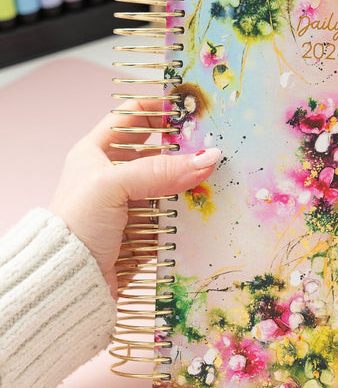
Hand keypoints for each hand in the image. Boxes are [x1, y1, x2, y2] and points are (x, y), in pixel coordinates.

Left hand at [49, 100, 219, 298]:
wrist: (70, 278)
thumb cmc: (77, 222)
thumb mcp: (113, 186)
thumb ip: (160, 170)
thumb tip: (208, 158)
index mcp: (97, 152)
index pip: (131, 117)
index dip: (157, 108)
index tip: (188, 110)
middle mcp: (114, 174)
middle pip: (157, 151)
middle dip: (183, 149)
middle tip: (212, 145)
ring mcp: (130, 202)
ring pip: (169, 183)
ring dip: (190, 182)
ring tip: (217, 175)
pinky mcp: (144, 228)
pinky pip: (174, 212)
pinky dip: (189, 210)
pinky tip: (207, 205)